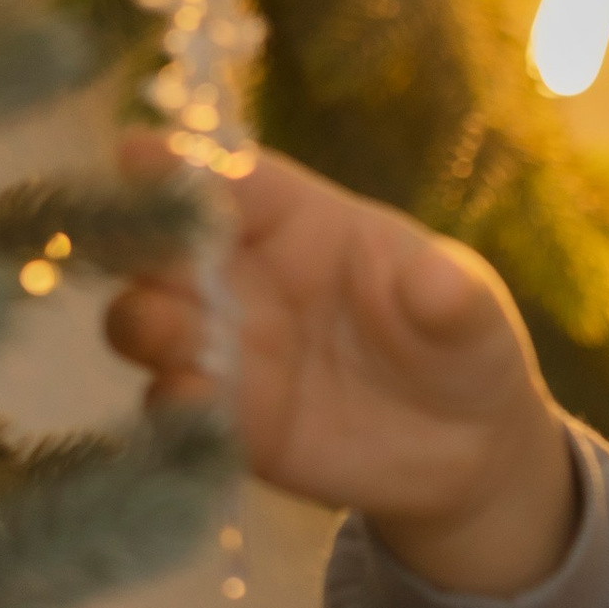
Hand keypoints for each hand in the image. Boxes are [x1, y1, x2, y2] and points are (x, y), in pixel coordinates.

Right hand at [101, 135, 574, 591]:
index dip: (176, 164)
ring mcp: (227, 348)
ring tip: (168, 334)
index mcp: (297, 218)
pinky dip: (172, 405)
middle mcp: (243, 275)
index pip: (226, 178)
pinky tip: (193, 407)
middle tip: (146, 256)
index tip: (135, 156)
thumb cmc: (460, 345)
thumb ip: (452, 296)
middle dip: (138, 242)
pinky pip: (175, 408)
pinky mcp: (229, 421)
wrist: (467, 451)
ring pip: (149, 321)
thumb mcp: (474, 315)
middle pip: (160, 244)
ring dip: (146, 323)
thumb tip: (436, 279)